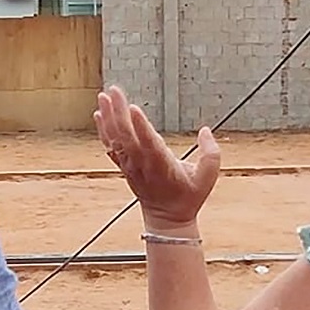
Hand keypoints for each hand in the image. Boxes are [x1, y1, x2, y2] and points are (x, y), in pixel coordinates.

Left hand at [94, 85, 220, 229]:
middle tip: (114, 91)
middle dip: (119, 112)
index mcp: (162, 166)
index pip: (149, 143)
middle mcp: (142, 164)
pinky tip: (99, 114)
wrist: (167, 219)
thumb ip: (211, 153)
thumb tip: (205, 130)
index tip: (134, 108)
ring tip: (103, 96)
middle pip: (127, 136)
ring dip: (108, 117)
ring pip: (115, 139)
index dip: (141, 126)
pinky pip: (110, 146)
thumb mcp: (208, 178)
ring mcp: (130, 166)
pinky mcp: (124, 166)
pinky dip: (103, 130)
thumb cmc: (188, 196)